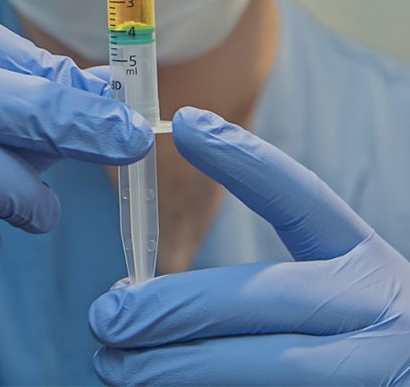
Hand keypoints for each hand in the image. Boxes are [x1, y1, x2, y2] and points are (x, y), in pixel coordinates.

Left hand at [89, 107, 409, 384]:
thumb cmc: (355, 351)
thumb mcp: (340, 304)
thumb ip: (272, 290)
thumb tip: (140, 295)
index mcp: (367, 267)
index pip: (302, 201)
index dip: (244, 160)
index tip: (184, 123)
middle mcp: (378, 311)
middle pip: (259, 297)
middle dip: (170, 308)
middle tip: (106, 317)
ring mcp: (373, 371)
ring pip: (258, 367)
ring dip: (172, 367)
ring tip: (115, 365)